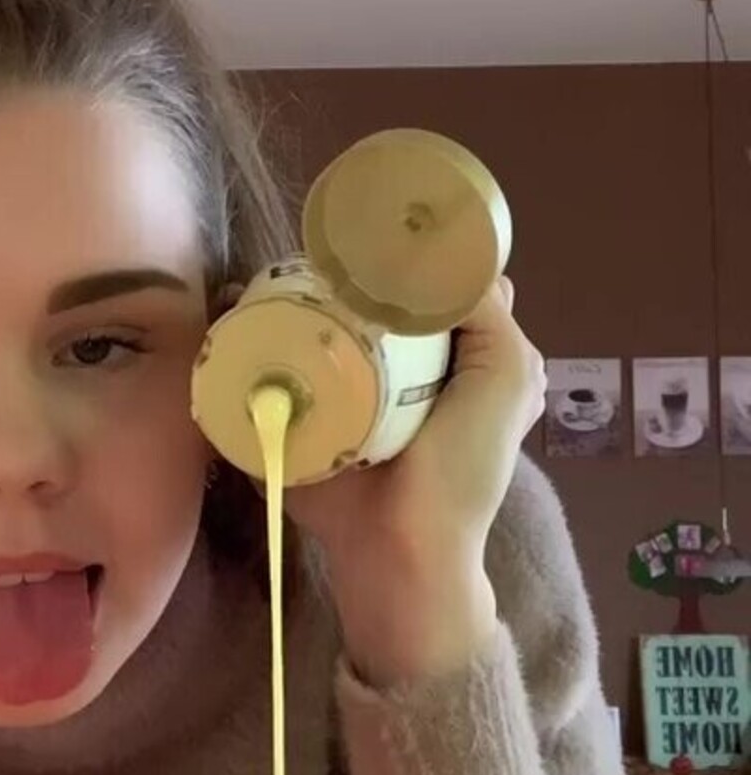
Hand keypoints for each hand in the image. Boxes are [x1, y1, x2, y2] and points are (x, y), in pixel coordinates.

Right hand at [287, 278, 545, 682]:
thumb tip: (449, 259)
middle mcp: (413, 366)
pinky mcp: (312, 407)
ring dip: (314, 295)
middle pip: (385, 297)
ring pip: (336, 318)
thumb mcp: (508, 375)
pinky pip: (292, 356)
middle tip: (336, 252)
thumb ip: (490, 311)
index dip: (425, 258)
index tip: (393, 230)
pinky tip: (266, 303)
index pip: (446, 286)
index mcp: (467, 358)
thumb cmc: (464, 463)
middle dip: (363, 273)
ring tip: (294, 271)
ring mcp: (357, 386)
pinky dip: (282, 329)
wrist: (401, 544)